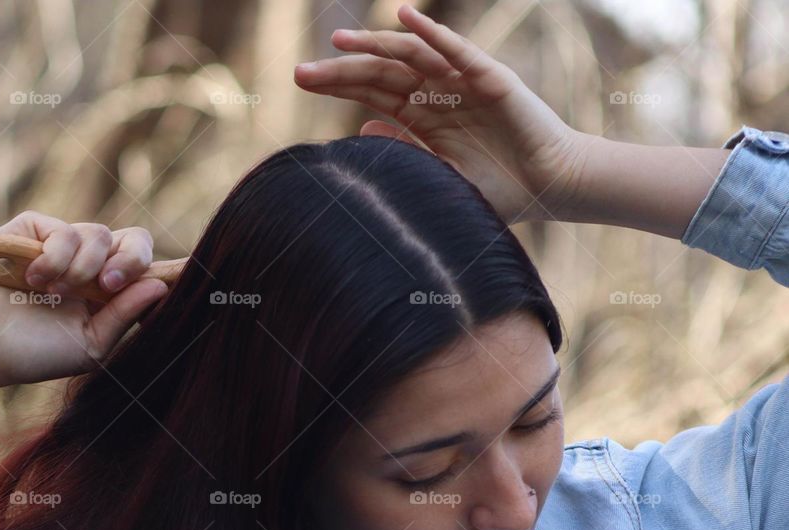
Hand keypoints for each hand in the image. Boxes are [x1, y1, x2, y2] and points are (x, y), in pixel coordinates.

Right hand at [0, 210, 169, 397]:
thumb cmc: (34, 354)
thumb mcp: (91, 345)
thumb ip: (124, 316)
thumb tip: (160, 286)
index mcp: (109, 293)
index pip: (147, 269)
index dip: (170, 268)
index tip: (190, 274)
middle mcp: (91, 264)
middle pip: (135, 239)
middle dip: (129, 260)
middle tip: (107, 286)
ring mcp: (62, 244)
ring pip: (99, 233)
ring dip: (82, 267)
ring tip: (56, 293)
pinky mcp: (33, 229)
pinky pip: (64, 229)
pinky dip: (55, 257)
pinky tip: (36, 282)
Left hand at [294, 2, 590, 225]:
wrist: (549, 187)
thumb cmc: (499, 190)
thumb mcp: (441, 177)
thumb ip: (404, 152)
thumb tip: (362, 130)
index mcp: (421, 118)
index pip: (371, 94)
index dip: (337, 84)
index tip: (301, 81)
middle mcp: (436, 94)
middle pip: (381, 73)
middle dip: (341, 71)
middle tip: (301, 73)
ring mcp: (462, 82)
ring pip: (411, 56)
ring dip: (376, 45)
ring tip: (340, 41)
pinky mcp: (490, 78)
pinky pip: (456, 51)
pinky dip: (432, 32)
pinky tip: (405, 17)